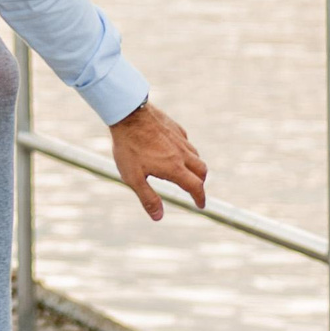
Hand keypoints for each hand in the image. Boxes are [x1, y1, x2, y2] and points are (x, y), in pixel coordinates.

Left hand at [108, 100, 207, 220]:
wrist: (128, 113)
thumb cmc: (128, 146)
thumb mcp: (133, 177)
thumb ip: (147, 198)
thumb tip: (159, 217)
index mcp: (175, 168)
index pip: (195, 187)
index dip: (200, 198)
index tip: (201, 205)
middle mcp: (182, 153)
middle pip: (202, 171)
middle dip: (201, 183)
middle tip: (195, 189)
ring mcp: (179, 138)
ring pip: (196, 155)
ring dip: (195, 166)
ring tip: (187, 172)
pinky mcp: (174, 127)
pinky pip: (186, 141)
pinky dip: (187, 150)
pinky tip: (177, 150)